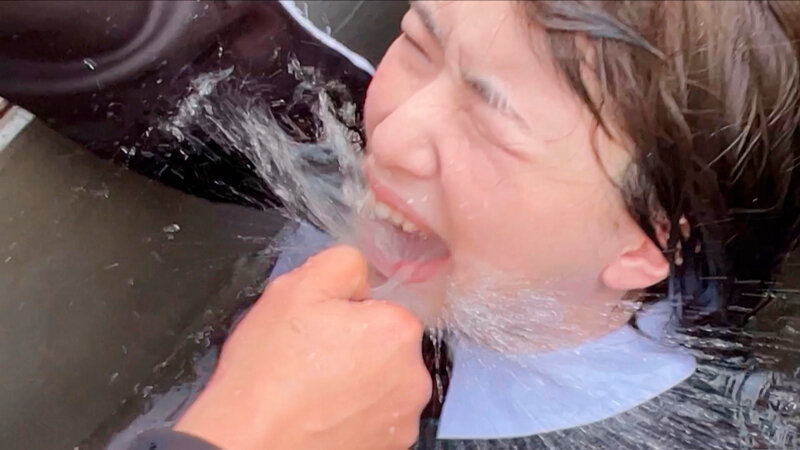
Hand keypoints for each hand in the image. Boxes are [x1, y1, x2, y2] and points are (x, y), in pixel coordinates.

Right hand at [174, 245, 431, 449]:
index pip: (380, 307)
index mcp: (397, 331)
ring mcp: (403, 420)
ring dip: (354, 386)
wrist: (248, 446)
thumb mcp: (295, 289)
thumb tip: (360, 273)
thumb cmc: (268, 374)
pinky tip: (318, 417)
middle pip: (386, 348)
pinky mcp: (389, 449)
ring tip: (310, 393)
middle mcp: (413, 378)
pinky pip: (374, 420)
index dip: (345, 315)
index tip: (317, 331)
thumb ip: (341, 263)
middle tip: (309, 361)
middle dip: (354, 349)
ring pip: (380, 386)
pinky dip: (352, 418)